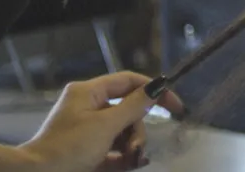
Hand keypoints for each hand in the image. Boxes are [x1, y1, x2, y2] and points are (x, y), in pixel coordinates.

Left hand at [16, 72, 184, 171]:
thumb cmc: (69, 146)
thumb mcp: (106, 125)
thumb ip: (134, 106)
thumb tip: (158, 87)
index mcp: (88, 92)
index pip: (129, 82)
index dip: (154, 90)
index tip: (175, 107)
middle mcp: (88, 107)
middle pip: (128, 111)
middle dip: (137, 131)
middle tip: (136, 149)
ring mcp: (87, 130)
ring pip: (122, 132)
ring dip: (131, 147)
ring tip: (131, 161)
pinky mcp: (87, 150)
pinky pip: (112, 149)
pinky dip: (122, 158)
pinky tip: (130, 165)